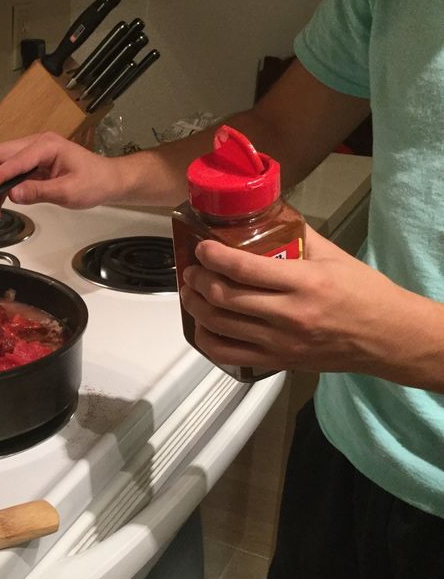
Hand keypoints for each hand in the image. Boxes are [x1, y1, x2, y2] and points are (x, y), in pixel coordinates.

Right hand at [0, 132, 117, 222]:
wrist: (107, 180)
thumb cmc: (94, 182)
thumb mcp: (69, 192)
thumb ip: (40, 192)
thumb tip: (14, 194)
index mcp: (47, 146)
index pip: (15, 160)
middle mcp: (35, 144)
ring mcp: (31, 153)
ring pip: (0, 165)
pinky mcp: (30, 164)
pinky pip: (8, 173)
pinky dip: (0, 189)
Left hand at [179, 226, 424, 377]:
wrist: (388, 338)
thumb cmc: (364, 293)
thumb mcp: (333, 255)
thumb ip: (297, 235)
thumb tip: (263, 216)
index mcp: (305, 282)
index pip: (243, 268)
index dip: (212, 256)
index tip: (201, 247)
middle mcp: (289, 314)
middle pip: (224, 297)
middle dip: (198, 280)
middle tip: (191, 269)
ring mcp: (281, 342)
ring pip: (219, 326)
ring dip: (195, 306)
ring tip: (191, 292)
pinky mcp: (277, 361)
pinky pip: (227, 354)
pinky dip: (206, 339)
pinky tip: (203, 324)